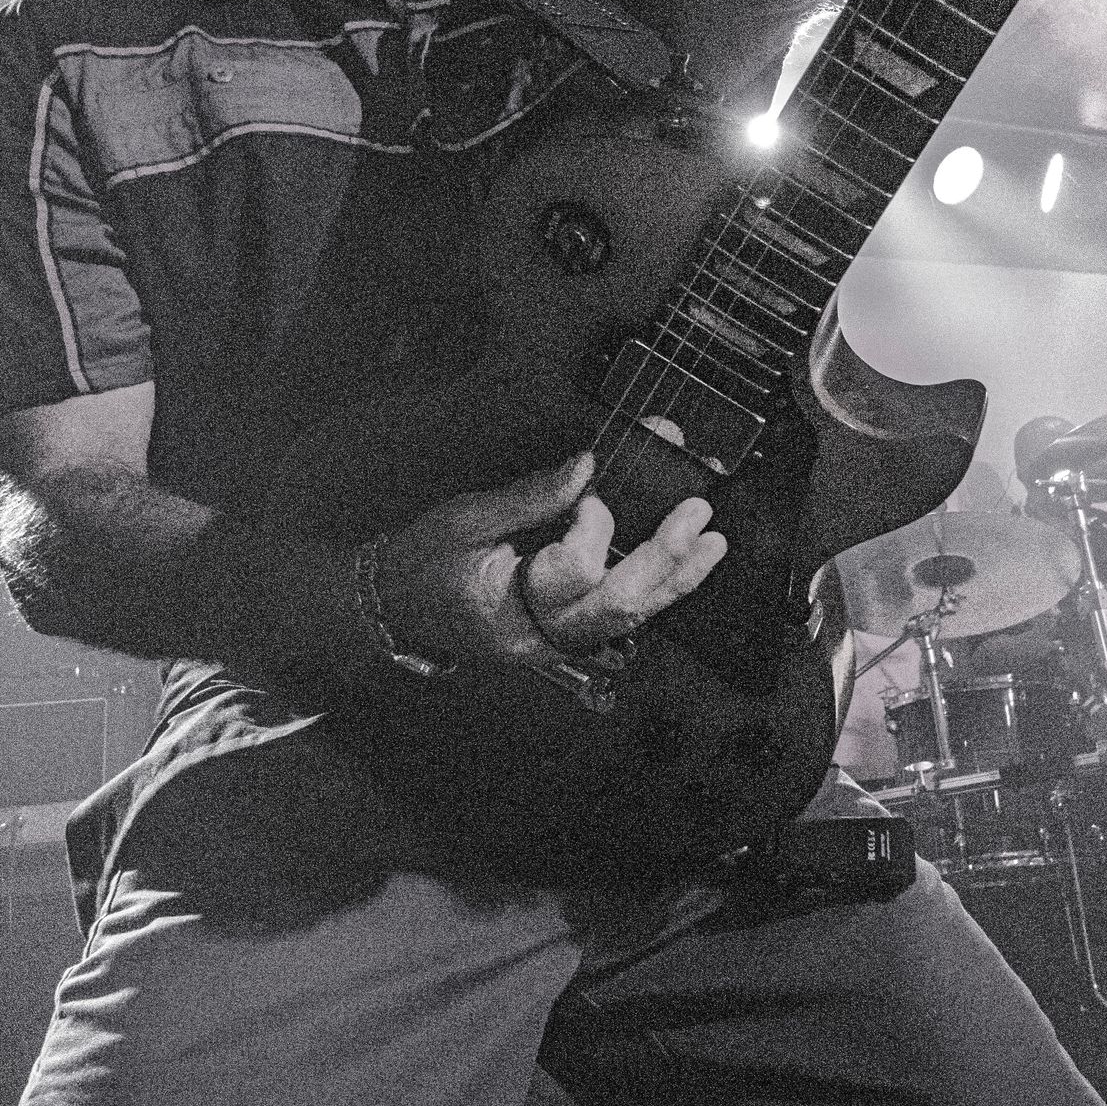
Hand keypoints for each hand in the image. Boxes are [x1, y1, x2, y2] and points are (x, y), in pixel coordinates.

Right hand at [374, 450, 726, 670]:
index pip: (572, 574)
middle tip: (696, 516)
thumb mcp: (466, 521)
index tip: (590, 490)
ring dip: (674, 577)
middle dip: (663, 560)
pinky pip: (621, 613)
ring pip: (630, 617)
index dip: (592, 526)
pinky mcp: (568, 630)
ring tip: (711, 542)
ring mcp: (557, 641)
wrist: (395, 605)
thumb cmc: (421, 563)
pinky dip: (655, 585)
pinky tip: (685, 560)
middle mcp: (540, 637)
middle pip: (618, 606)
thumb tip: (589, 464)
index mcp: (507, 613)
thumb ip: (533, 497)